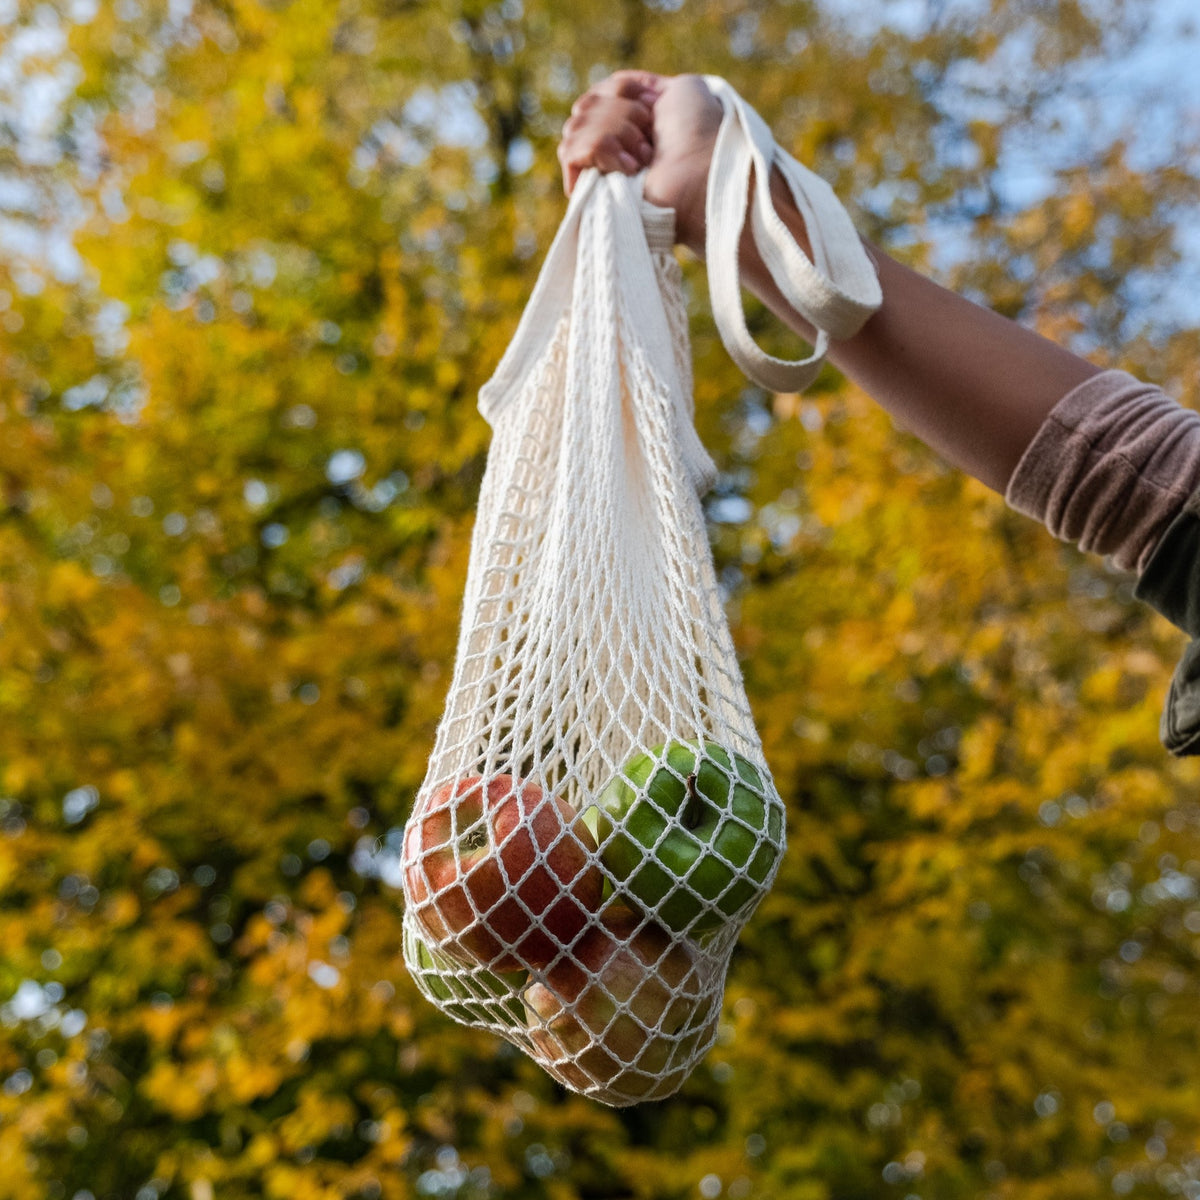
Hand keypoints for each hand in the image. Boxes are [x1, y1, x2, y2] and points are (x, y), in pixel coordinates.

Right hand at [558, 72, 722, 252]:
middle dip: (621, 113)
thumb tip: (614, 86)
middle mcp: (609, 144)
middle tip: (651, 136)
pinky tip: (629, 169)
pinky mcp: (589, 188)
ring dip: (617, 133)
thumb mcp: (678, 89)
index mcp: (628, 122)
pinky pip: (572, 151)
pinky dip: (603, 151)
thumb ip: (643, 84)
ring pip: (577, 126)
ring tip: (645, 157)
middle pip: (584, 105)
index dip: (622, 91)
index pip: (598, 92)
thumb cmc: (699, 131)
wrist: (702, 169)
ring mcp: (598, 168)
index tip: (654, 104)